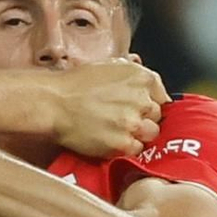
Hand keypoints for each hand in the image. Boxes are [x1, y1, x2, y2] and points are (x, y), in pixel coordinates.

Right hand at [50, 59, 166, 158]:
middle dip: (144, 119)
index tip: (141, 110)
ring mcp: (133, 123)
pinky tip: (111, 139)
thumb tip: (142, 81)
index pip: (162, 97)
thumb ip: (131, 74)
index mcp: (142, 78)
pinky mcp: (122, 143)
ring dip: (138, 134)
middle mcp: (142, 100)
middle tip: (124, 120)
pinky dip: (126, 147)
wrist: (53, 103)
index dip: (150, 104)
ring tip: (118, 131)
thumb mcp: (108, 66)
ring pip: (151, 134)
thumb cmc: (75, 84)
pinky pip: (136, 150)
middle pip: (157, 116)